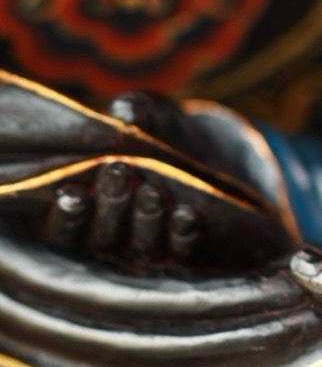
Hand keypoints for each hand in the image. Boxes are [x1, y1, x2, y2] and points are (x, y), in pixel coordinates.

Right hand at [42, 93, 267, 269]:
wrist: (211, 158)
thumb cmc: (163, 132)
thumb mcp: (152, 114)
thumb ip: (137, 110)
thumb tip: (127, 110)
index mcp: (84, 208)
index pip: (65, 223)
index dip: (67, 211)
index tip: (72, 192)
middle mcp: (112, 238)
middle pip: (102, 235)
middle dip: (110, 203)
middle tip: (117, 172)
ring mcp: (148, 252)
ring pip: (141, 246)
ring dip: (146, 221)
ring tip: (151, 194)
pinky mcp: (184, 257)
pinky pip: (181, 253)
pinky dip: (183, 236)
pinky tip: (187, 216)